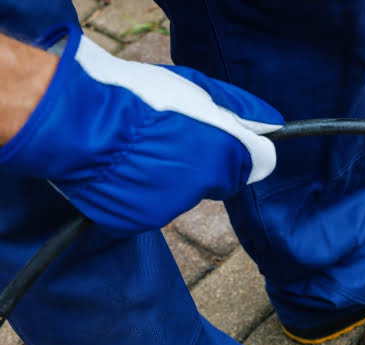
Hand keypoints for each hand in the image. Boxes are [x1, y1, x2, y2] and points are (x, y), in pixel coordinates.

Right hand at [0, 24, 281, 237]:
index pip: (257, 162)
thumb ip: (240, 110)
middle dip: (201, 164)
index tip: (218, 136)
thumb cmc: (136, 96)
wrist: (76, 120)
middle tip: (167, 137)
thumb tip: (273, 126)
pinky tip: (119, 168)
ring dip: (166, 178)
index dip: (237, 147)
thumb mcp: (196, 89)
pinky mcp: (136, 221)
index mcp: (225, 153)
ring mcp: (169, 208)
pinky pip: (146, 207)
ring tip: (135, 149)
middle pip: (217, 180)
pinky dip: (137, 193)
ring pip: (180, 195)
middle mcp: (204, 187)